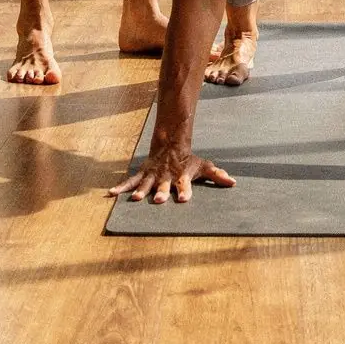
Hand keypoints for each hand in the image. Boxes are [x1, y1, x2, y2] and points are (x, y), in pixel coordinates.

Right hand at [109, 144, 235, 203]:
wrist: (170, 143)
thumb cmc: (188, 160)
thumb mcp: (204, 166)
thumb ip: (217, 175)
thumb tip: (233, 183)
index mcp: (181, 176)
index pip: (184, 185)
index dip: (185, 191)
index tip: (184, 199)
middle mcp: (166, 177)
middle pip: (163, 186)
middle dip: (160, 193)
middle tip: (158, 200)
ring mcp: (153, 176)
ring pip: (146, 184)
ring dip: (141, 191)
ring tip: (135, 199)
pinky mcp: (142, 174)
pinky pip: (130, 181)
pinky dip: (120, 187)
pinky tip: (111, 194)